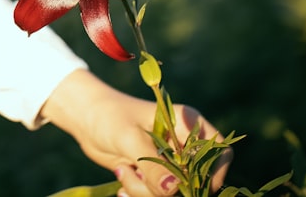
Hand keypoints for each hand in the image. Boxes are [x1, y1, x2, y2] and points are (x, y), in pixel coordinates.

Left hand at [40, 69, 230, 196]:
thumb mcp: (129, 138)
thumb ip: (153, 164)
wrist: (86, 119)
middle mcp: (183, 144)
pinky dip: (139, 194)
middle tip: (137, 175)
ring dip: (145, 191)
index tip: (192, 186)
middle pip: (195, 180)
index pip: (219, 151)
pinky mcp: (154, 175)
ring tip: (123, 171)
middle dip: (167, 188)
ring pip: (172, 193)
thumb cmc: (109, 116)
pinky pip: (156, 196)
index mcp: (187, 123)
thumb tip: (173, 190)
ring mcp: (169, 162)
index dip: (214, 173)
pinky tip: (122, 182)